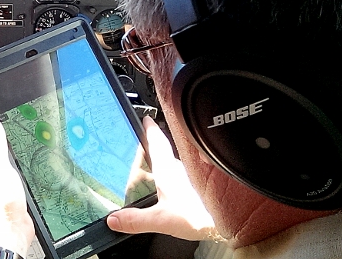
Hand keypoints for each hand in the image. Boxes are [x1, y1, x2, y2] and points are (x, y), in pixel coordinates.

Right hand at [106, 116, 218, 240]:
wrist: (228, 223)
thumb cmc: (200, 217)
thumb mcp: (161, 220)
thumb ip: (136, 220)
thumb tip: (113, 220)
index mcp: (168, 171)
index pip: (157, 142)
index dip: (150, 129)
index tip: (146, 118)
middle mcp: (182, 170)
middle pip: (167, 151)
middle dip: (157, 144)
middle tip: (148, 139)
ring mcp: (193, 177)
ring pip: (178, 163)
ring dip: (169, 161)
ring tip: (158, 167)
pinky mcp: (202, 186)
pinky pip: (187, 175)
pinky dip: (180, 176)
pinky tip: (178, 187)